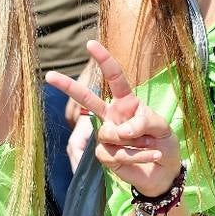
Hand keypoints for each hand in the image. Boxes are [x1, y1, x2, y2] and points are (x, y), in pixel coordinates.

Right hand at [45, 40, 181, 196]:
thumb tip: (121, 130)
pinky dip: (136, 155)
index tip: (90, 44)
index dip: (104, 61)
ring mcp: (107, 136)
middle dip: (68, 86)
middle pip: (87, 100)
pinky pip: (114, 153)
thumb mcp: (163, 127)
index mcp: (127, 102)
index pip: (115, 78)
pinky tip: (150, 155)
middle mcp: (113, 117)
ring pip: (109, 134)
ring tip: (151, 145)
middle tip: (49, 75)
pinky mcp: (105, 156)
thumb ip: (144, 121)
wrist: (164, 171)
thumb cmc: (164, 143)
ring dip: (136, 142)